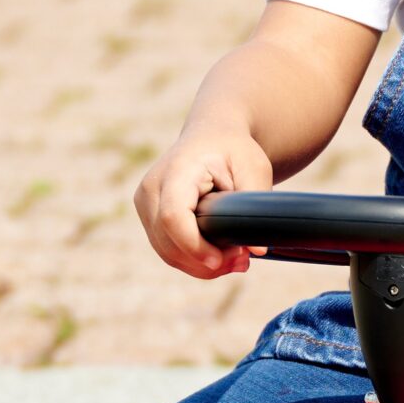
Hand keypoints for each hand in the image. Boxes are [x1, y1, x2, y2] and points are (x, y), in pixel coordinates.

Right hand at [135, 127, 273, 277]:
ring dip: (201, 266)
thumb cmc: (233, 150)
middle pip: (167, 242)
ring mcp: (145, 204)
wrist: (211, 136)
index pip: (172, 216)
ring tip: (237, 261)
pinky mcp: (149, 217)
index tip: (219, 260)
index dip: (193, 245)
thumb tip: (257, 250)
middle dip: (204, 262)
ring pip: (167, 252)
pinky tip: (221, 259)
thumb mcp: (254, 167)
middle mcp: (152, 188)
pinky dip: (193, 261)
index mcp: (176, 171)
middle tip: (243, 262)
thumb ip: (255, 204)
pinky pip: (167, 250)